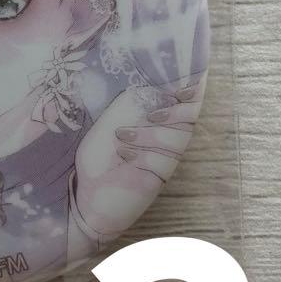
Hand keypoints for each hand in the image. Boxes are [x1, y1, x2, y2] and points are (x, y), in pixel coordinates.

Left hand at [73, 80, 203, 238]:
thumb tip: (151, 85)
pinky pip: (164, 160)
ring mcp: (166, 159)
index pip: (188, 100)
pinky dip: (143, 154)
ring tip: (121, 135)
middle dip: (176, 112)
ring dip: (151, 133)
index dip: (193, 89)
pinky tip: (123, 154)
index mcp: (158, 119)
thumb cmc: (97, 157)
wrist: (86, 196)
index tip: (182, 87)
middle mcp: (167, 138)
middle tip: (152, 113)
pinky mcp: (160, 178)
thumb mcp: (109, 123)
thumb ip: (130, 104)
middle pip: (192, 118)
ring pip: (179, 138)